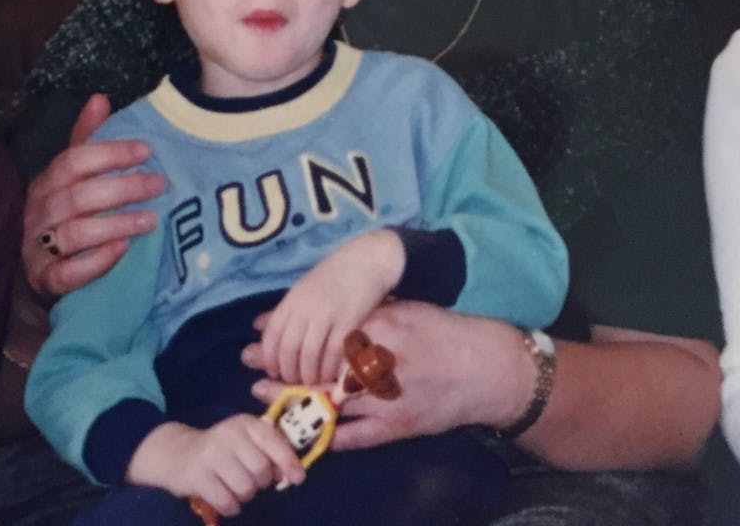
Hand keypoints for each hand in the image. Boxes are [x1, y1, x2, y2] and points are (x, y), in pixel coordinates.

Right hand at [22, 93, 164, 298]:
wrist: (52, 269)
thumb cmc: (72, 212)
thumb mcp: (79, 174)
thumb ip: (88, 138)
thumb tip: (100, 98)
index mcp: (48, 181)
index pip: (74, 160)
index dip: (112, 153)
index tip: (147, 150)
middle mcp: (38, 212)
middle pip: (78, 196)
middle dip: (123, 188)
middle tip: (159, 184)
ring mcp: (39, 247)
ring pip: (76, 233)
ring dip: (117, 224)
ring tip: (151, 219)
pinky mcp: (46, 280)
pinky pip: (68, 273)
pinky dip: (96, 262)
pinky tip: (123, 251)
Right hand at [127, 417, 304, 516]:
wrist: (178, 453)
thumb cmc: (222, 450)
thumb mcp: (246, 441)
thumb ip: (270, 452)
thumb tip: (290, 474)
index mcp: (245, 423)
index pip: (273, 440)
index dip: (288, 461)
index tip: (298, 478)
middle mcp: (229, 434)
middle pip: (261, 470)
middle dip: (260, 482)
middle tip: (250, 479)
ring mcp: (211, 454)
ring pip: (245, 488)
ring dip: (245, 495)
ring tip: (234, 486)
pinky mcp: (197, 476)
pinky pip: (227, 502)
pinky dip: (230, 506)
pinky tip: (223, 496)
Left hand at [247, 299, 527, 450]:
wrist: (486, 370)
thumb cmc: (444, 333)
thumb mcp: (406, 309)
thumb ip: (370, 310)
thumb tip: (330, 303)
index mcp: (383, 328)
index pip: (326, 333)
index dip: (293, 334)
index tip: (265, 332)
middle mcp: (382, 363)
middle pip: (320, 369)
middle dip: (283, 368)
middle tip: (253, 365)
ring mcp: (389, 400)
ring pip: (331, 405)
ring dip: (295, 402)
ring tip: (266, 396)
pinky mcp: (397, 428)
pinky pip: (354, 436)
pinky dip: (327, 434)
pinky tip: (303, 430)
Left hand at [260, 229, 404, 385]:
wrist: (366, 260)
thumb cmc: (333, 275)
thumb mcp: (303, 288)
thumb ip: (284, 310)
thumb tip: (256, 326)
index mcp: (292, 300)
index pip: (272, 334)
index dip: (270, 357)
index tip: (273, 371)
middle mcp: (305, 308)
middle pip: (288, 348)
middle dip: (288, 371)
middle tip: (293, 382)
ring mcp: (326, 315)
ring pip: (309, 355)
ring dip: (308, 374)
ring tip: (310, 381)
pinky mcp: (348, 322)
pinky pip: (333, 353)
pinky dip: (328, 368)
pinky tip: (329, 375)